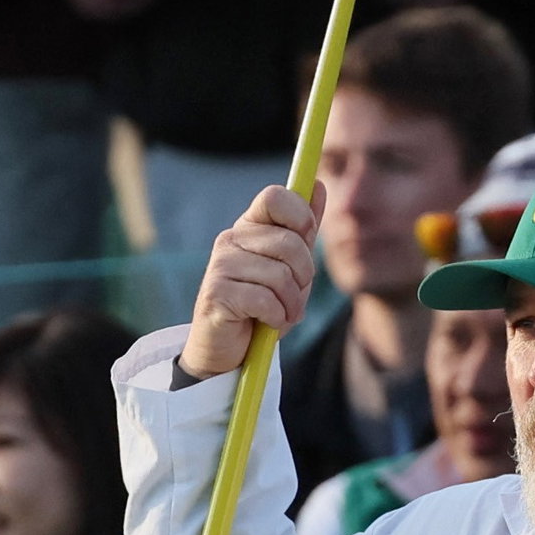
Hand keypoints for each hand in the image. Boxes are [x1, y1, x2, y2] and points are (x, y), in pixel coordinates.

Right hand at [181, 185, 324, 378]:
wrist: (232, 348)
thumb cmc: (265, 305)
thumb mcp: (293, 267)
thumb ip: (304, 231)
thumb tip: (318, 185)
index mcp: (250, 227)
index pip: (276, 196)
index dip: (301, 216)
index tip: (305, 240)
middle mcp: (231, 239)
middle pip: (290, 243)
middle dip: (304, 276)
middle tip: (293, 294)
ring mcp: (220, 264)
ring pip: (281, 276)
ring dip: (291, 304)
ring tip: (279, 313)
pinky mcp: (216, 293)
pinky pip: (265, 300)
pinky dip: (277, 317)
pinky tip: (266, 322)